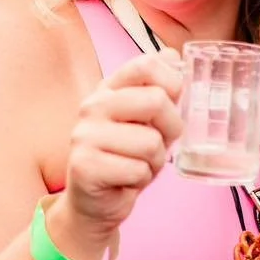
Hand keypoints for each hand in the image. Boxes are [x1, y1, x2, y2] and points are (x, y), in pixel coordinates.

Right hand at [56, 50, 184, 241]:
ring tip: (138, 165)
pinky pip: (138, 170)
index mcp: (108, 90)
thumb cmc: (125, 159)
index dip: (173, 83)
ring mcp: (85, 135)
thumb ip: (159, 90)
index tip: (172, 103)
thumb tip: (172, 55)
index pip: (146, 65)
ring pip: (151, 142)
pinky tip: (125, 181)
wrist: (95, 204)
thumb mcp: (146, 122)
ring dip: (155, 161)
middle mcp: (93, 106)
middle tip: (156, 143)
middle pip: (156, 101)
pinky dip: (141, 179)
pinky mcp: (85, 165)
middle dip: (170, 128)